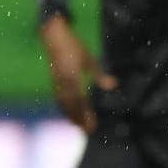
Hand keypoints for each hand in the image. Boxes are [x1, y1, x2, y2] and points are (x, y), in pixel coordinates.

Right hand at [39, 14, 117, 132]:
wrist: (54, 36)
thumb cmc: (73, 46)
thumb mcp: (89, 58)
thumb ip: (99, 74)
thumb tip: (113, 85)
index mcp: (73, 77)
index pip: (81, 101)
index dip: (86, 115)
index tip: (92, 125)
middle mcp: (63, 82)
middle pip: (71, 106)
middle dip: (79, 119)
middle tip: (87, 131)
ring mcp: (56, 82)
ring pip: (63, 104)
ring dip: (71, 115)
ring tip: (78, 126)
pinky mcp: (54, 80)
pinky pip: (59, 98)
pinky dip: (64, 108)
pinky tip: (68, 112)